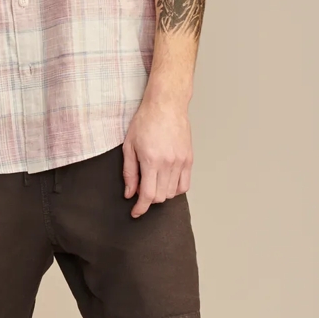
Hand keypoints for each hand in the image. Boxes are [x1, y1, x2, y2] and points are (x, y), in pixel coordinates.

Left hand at [122, 93, 192, 216]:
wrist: (166, 105)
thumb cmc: (145, 121)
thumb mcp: (129, 146)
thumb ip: (130, 172)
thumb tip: (130, 193)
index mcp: (151, 161)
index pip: (148, 195)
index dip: (141, 208)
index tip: (136, 212)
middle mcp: (168, 163)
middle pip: (161, 197)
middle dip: (149, 199)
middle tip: (141, 189)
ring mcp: (181, 162)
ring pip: (173, 192)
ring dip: (162, 194)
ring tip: (154, 182)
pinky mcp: (189, 159)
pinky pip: (185, 184)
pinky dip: (175, 189)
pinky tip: (167, 182)